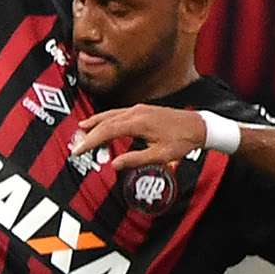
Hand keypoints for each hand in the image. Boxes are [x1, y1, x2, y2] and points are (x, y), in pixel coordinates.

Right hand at [70, 105, 206, 172]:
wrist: (198, 126)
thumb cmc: (181, 141)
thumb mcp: (160, 156)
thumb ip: (135, 159)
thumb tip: (114, 164)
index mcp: (138, 123)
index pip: (106, 131)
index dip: (90, 141)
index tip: (78, 151)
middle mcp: (136, 112)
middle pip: (105, 121)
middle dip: (89, 133)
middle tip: (76, 145)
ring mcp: (139, 109)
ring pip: (111, 114)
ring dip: (96, 122)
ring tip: (82, 129)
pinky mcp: (143, 109)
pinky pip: (119, 113)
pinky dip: (107, 118)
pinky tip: (104, 123)